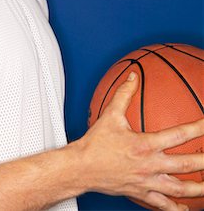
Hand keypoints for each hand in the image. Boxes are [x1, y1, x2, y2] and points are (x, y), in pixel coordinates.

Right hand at [77, 72, 203, 210]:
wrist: (81, 168)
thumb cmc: (95, 143)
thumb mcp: (110, 115)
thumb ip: (124, 94)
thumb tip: (133, 76)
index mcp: (145, 145)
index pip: (178, 135)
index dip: (198, 128)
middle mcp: (150, 165)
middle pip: (186, 165)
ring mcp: (147, 182)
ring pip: (179, 189)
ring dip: (198, 189)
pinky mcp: (141, 194)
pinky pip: (162, 205)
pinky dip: (176, 208)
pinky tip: (186, 208)